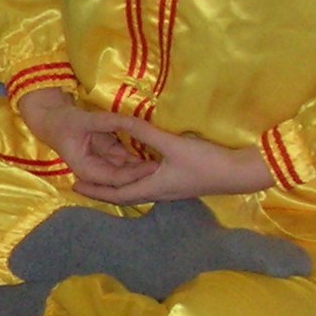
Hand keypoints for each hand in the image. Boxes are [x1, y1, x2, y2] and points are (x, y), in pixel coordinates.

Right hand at [16, 88, 157, 190]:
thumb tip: (131, 121)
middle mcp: (97, 171)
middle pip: (124, 178)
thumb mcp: (85, 120)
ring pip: (128, 169)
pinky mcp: (108, 154)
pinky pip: (127, 157)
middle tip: (168, 166)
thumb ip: (109, 121)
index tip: (155, 166)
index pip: (116, 178)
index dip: (136, 174)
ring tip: (168, 160)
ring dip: (145, 165)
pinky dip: (140, 154)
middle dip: (144, 173)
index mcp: (87, 169)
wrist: (51, 119)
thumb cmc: (63, 122)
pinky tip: (157, 151)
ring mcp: (103, 163)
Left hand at [73, 115, 274, 204]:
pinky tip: (134, 164)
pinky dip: (135, 174)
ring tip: (102, 170)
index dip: (94, 190)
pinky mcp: (179, 181)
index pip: (116, 194)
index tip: (75, 185)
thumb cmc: (205, 162)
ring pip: (137, 186)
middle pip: (124, 192)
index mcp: (152, 188)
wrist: (240, 173)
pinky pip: (149, 180)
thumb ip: (145, 133)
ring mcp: (170, 188)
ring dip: (118, 181)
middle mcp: (158, 192)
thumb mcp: (172, 145)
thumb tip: (120, 121)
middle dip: (102, 187)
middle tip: (81, 179)